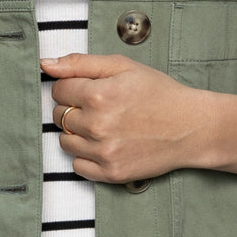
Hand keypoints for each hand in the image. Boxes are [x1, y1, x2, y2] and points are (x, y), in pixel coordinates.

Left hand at [40, 52, 215, 182]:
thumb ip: (80, 63)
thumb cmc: (159, 94)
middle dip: (75, 109)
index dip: (73, 87)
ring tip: (105, 126)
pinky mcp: (110, 173)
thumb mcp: (123, 66)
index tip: (91, 89)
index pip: (58, 90)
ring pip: (65, 141)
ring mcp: (103, 152)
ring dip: (78, 133)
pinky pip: (77, 165)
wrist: (191, 127)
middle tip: (102, 107)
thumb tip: (46, 65)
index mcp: (98, 95)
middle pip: (60, 116)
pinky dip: (86, 156)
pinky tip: (106, 144)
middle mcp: (97, 125)